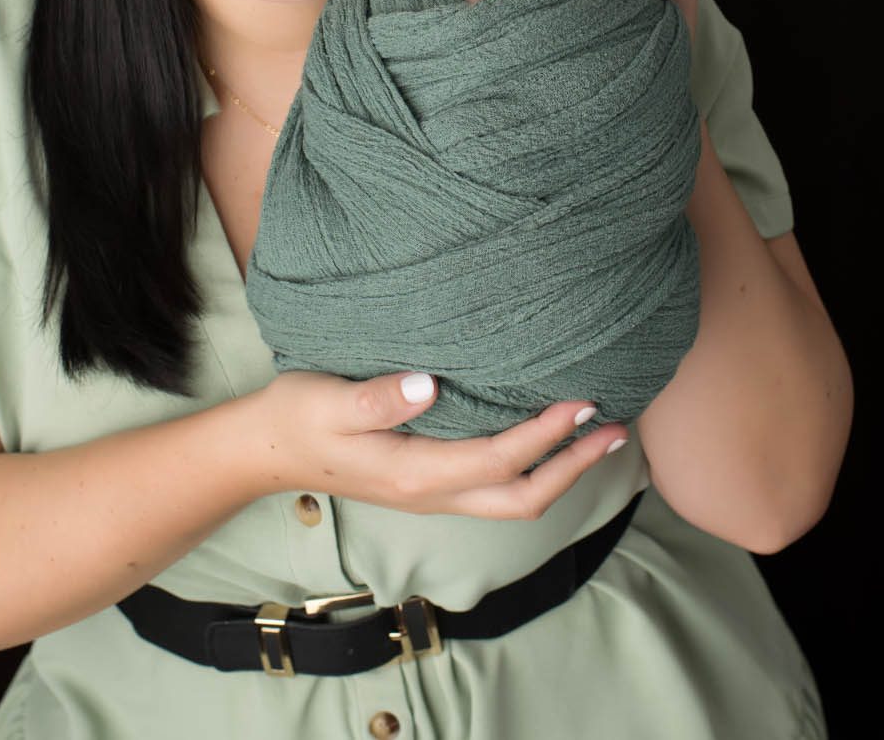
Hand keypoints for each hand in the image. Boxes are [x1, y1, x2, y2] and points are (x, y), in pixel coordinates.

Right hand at [244, 370, 630, 520]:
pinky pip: (497, 489)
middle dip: (574, 467)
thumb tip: (429, 385)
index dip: (546, 435)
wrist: (266, 450)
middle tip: (616, 429)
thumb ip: (379, 397)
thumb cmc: (298, 417)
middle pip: (522, 496)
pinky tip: (545, 440)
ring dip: (561, 471)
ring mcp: (433, 495)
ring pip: (513, 499)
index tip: (582, 401)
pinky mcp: (430, 485)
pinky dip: (534, 468)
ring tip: (599, 436)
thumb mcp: (329, 400)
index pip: (499, 459)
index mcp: (415, 473)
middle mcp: (433, 494)